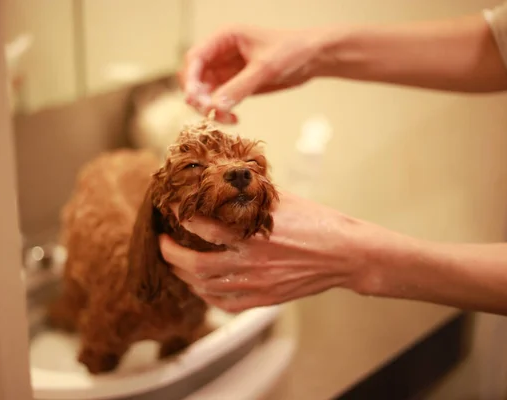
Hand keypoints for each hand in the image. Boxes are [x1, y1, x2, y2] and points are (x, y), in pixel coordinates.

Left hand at [159, 192, 403, 311]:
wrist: (345, 254)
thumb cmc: (318, 222)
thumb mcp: (283, 201)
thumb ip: (252, 196)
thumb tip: (227, 181)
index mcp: (254, 234)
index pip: (204, 229)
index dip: (182, 221)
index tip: (171, 212)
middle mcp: (251, 263)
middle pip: (195, 266)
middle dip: (170, 254)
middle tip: (161, 242)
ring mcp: (257, 285)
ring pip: (206, 288)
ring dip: (184, 276)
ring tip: (175, 264)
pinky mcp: (264, 300)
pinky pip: (225, 305)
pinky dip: (207, 296)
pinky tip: (200, 287)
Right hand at [179, 26, 323, 123]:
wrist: (312, 58)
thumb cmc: (291, 51)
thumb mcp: (264, 68)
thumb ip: (239, 87)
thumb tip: (214, 106)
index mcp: (224, 39)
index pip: (195, 58)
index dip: (190, 79)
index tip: (193, 98)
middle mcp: (221, 55)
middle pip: (195, 77)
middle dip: (198, 96)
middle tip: (210, 112)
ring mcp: (227, 72)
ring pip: (205, 93)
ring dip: (209, 108)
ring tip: (226, 119)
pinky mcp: (236, 86)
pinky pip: (219, 101)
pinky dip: (221, 112)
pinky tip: (232, 118)